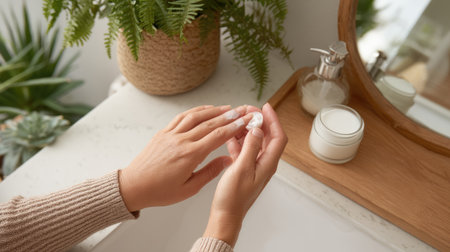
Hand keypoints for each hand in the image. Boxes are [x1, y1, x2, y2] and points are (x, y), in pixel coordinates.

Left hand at [119, 105, 254, 211]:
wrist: (133, 186)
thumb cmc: (160, 191)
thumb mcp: (189, 188)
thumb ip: (210, 172)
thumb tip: (228, 160)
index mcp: (190, 155)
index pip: (218, 136)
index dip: (234, 127)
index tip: (246, 121)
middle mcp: (181, 141)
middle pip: (210, 123)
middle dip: (229, 116)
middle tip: (242, 111)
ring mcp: (171, 134)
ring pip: (196, 116)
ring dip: (213, 110)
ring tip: (227, 107)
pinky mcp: (163, 133)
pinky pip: (182, 117)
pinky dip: (195, 111)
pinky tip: (204, 110)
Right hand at [203, 103, 287, 246]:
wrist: (225, 215)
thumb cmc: (233, 197)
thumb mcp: (242, 168)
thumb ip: (250, 147)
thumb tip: (257, 129)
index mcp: (268, 163)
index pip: (278, 136)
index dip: (274, 120)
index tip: (266, 107)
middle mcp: (264, 163)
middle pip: (267, 137)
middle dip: (259, 122)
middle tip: (247, 111)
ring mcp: (254, 166)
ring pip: (254, 142)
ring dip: (247, 130)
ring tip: (237, 120)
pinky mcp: (244, 169)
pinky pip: (244, 150)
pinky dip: (238, 141)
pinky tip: (229, 135)